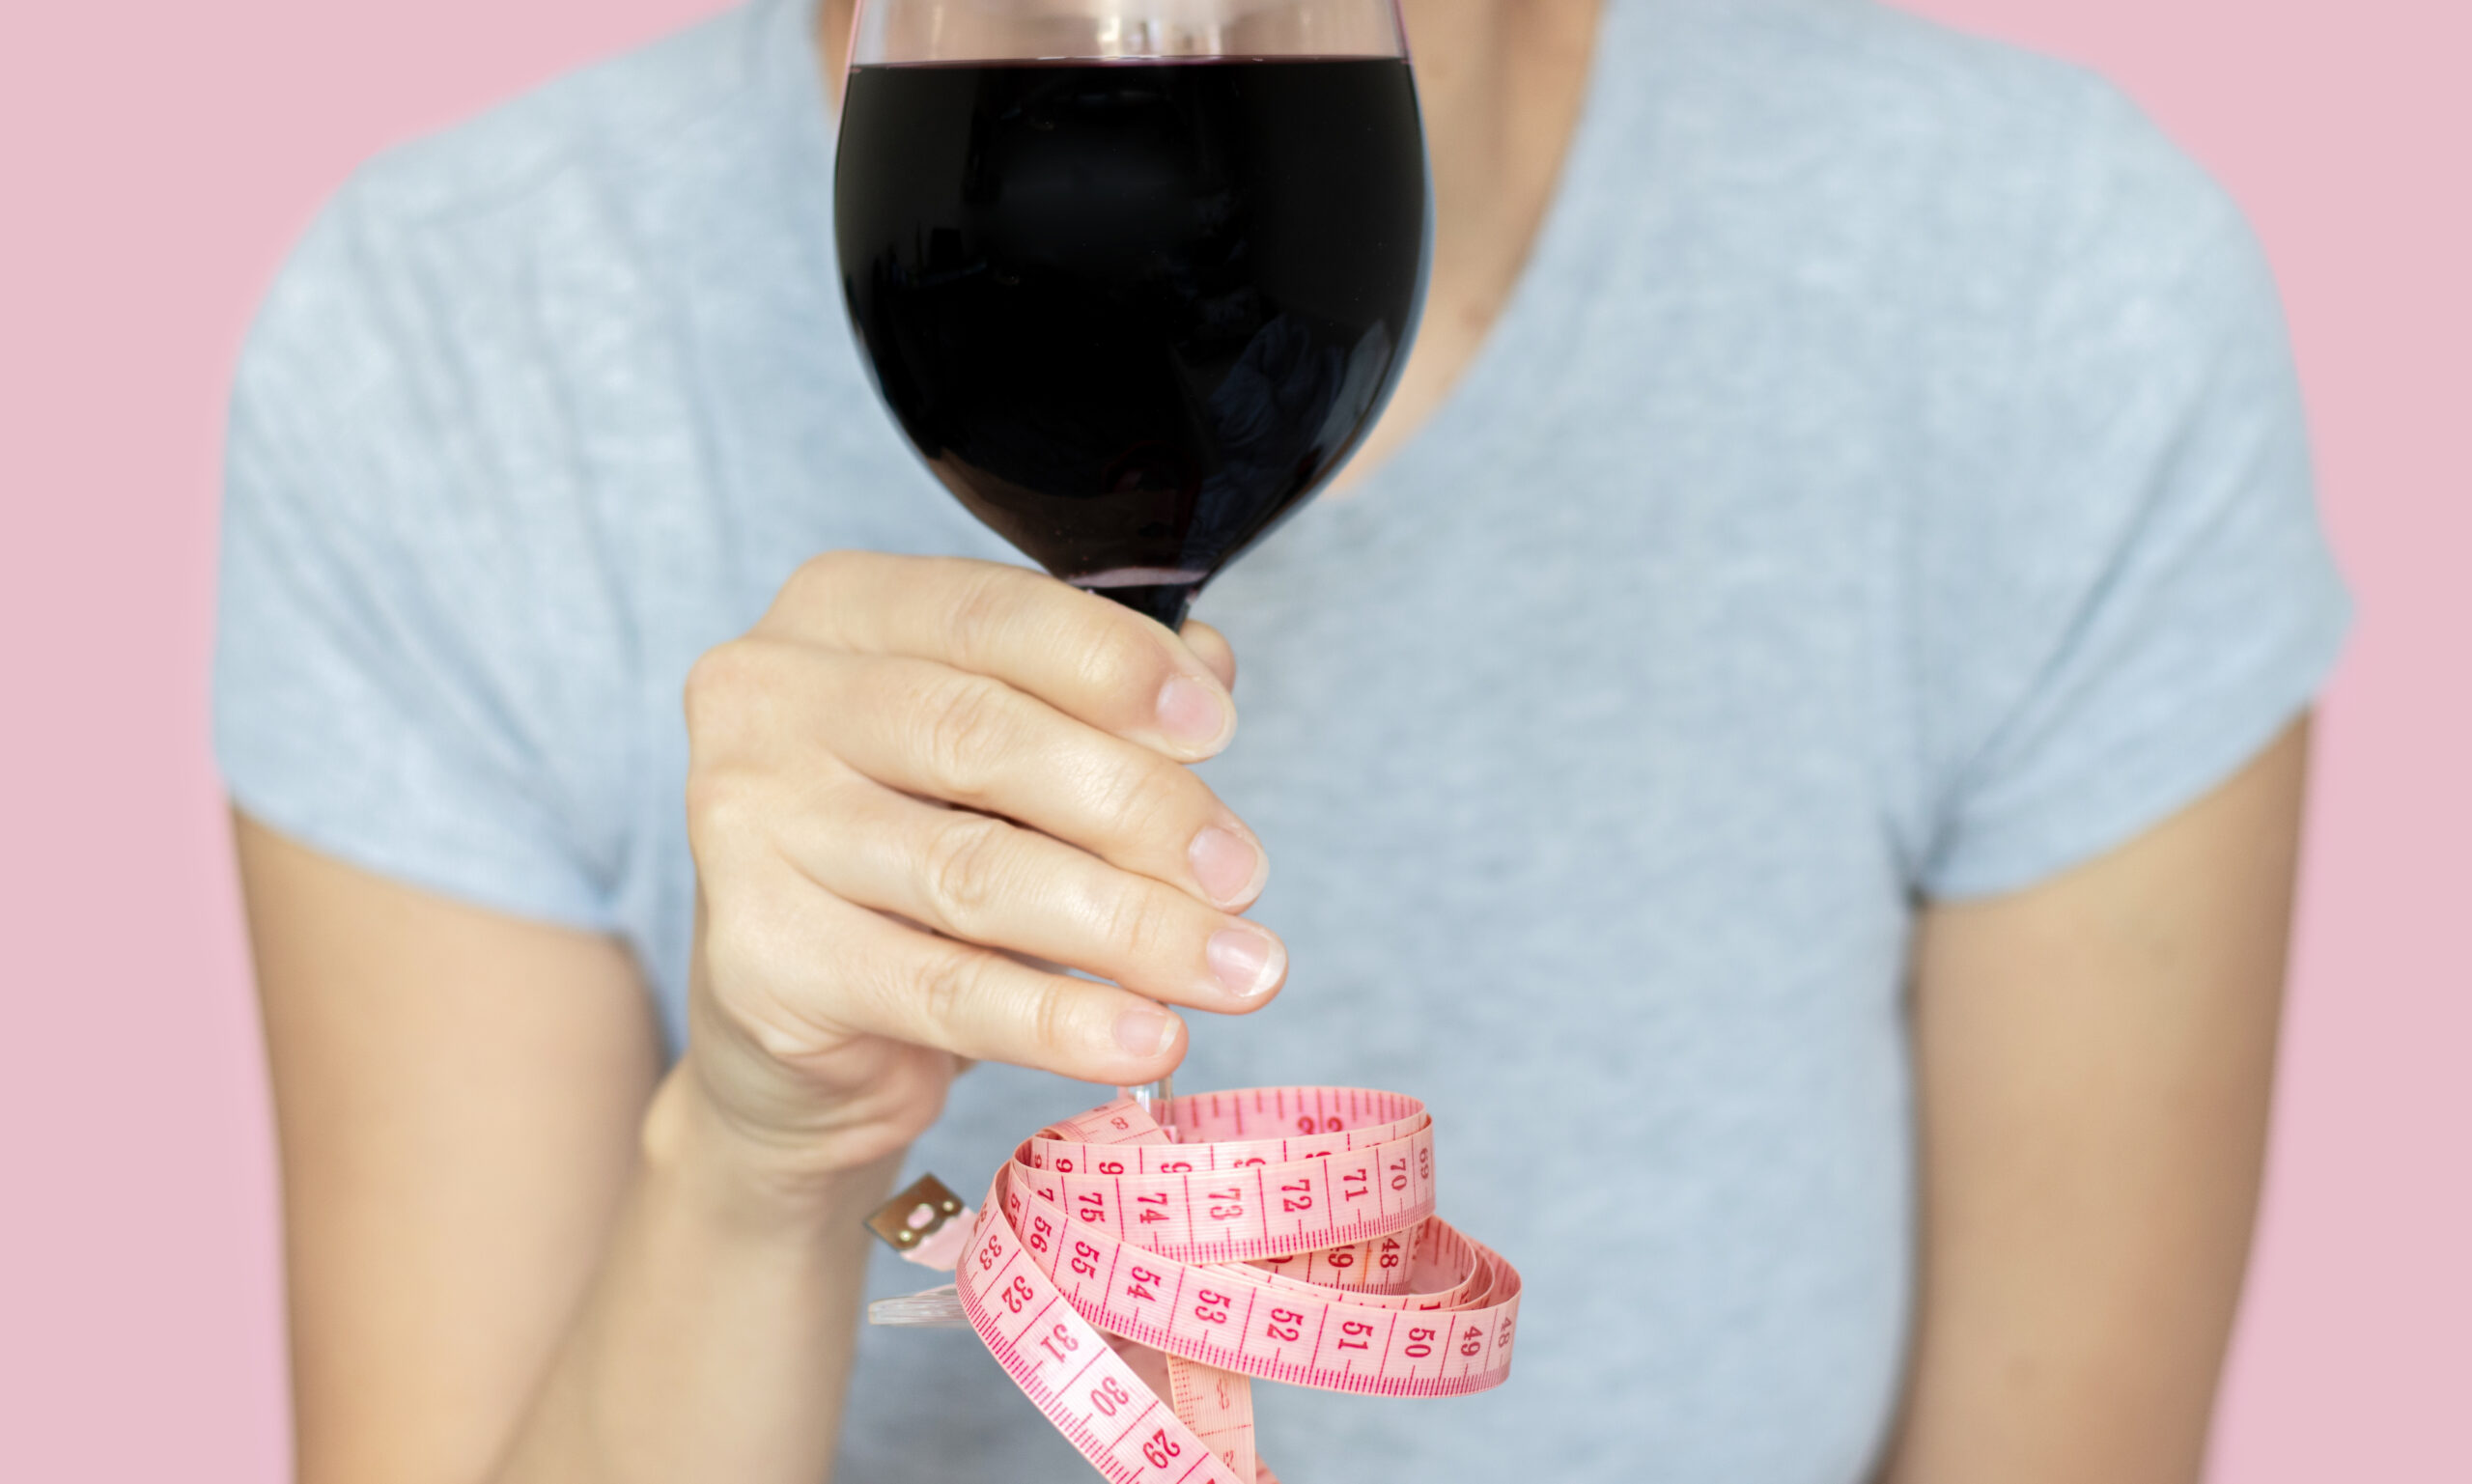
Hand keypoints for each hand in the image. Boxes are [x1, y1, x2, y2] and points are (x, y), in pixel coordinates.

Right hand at [672, 552, 1282, 1187]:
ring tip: (1240, 972)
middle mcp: (769, 699)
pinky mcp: (759, 961)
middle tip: (1243, 875)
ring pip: (975, 874)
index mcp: (840, 610)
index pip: (992, 614)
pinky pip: (944, 992)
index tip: (1219, 732)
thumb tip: (1211, 669)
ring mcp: (746, 829)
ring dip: (1133, 927)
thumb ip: (1098, 700)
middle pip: (983, 740)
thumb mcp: (1011, 760)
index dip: (1117, 667)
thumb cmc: (919, 855)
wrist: (799, 1032)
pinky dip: (1063, 1021)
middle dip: (1141, 809)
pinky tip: (1148, 1038)